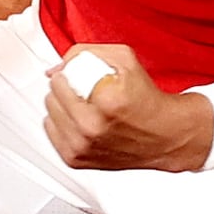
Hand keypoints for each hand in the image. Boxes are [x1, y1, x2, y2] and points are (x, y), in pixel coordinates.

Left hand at [43, 40, 211, 171]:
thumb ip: (86, 53)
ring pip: (48, 116)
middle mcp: (91, 128)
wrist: (165, 135)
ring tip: (83, 106)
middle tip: (82, 91)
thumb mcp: (125, 60)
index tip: (74, 75)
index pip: (59, 81)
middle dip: (63, 91)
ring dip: (60, 109)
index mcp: (105, 102)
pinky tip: (78, 122)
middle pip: (51, 98)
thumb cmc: (148, 101)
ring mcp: (82, 147)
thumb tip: (57, 67)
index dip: (65, 75)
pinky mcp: (75, 160)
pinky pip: (51, 135)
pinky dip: (61, 126)